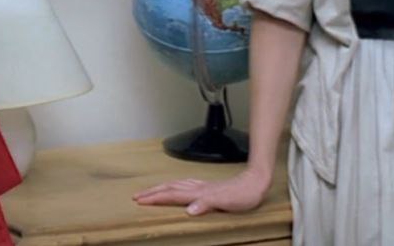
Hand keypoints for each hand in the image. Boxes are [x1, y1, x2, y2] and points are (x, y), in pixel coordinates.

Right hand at [132, 167, 269, 215]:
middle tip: (137, 196)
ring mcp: (203, 186)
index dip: (155, 198)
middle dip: (152, 192)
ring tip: (150, 191)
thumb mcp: (226, 202)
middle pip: (170, 188)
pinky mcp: (208, 186)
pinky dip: (175, 185)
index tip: (140, 200)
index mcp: (199, 193)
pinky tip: (177, 186)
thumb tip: (189, 210)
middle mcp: (198, 188)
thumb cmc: (243, 195)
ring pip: (176, 185)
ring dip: (161, 188)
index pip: (172, 195)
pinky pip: (185, 184)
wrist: (256, 182)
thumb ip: (206, 204)